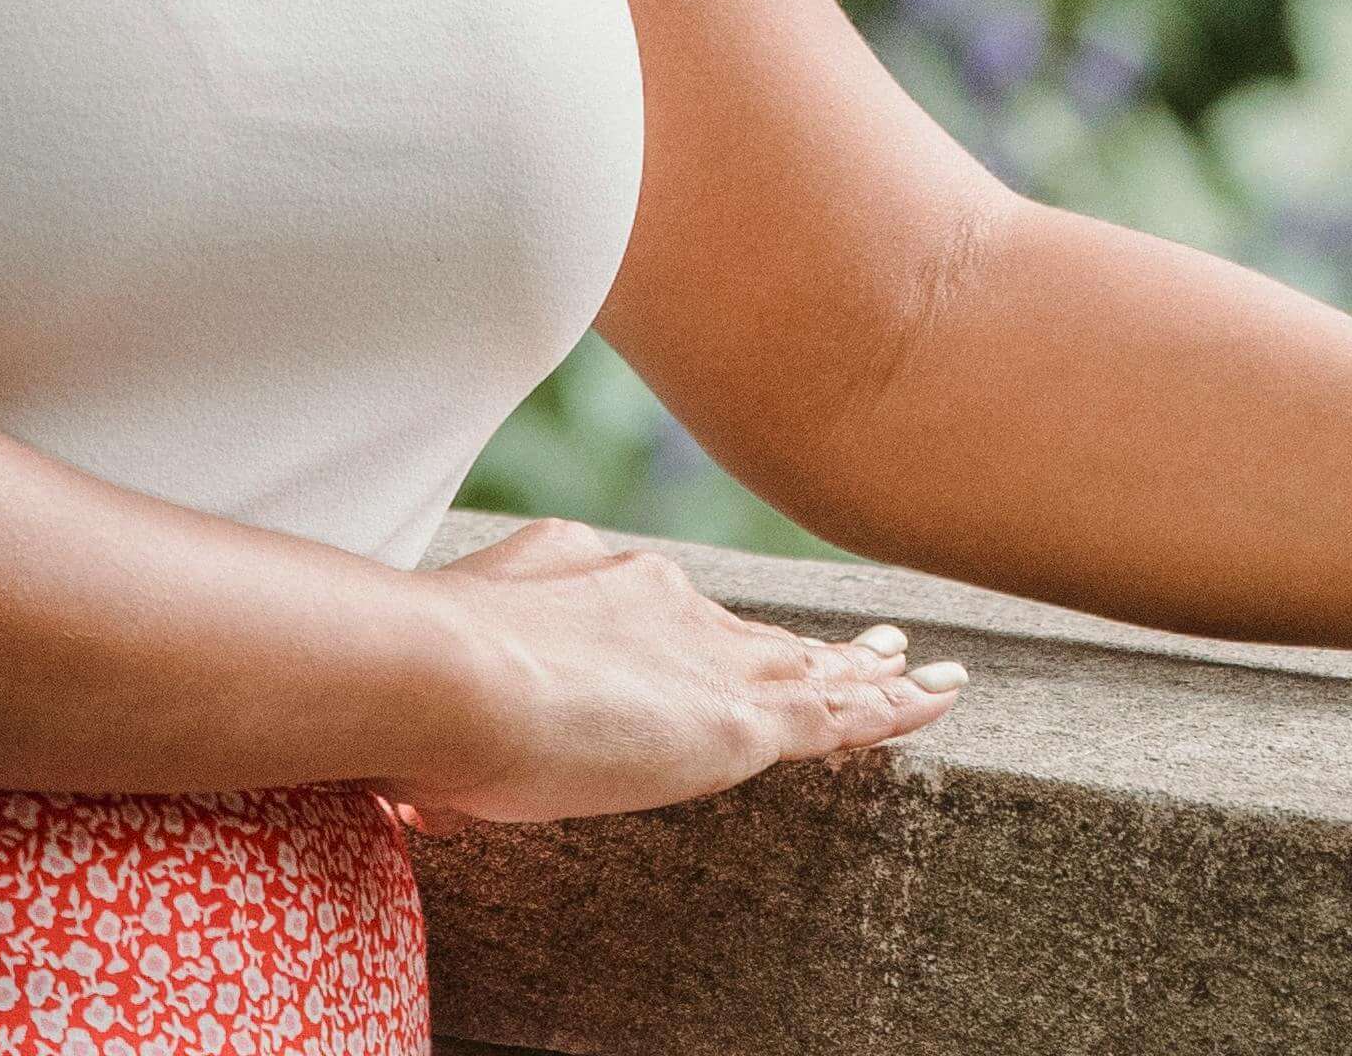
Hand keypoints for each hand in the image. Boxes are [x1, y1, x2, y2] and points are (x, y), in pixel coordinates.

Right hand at [378, 516, 970, 823]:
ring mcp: (709, 660)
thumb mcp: (448, 654)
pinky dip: (889, 707)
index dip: (716, 633)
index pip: (677, 616)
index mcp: (597, 582)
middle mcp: (668, 606)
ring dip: (869, 673)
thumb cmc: (418, 682)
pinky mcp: (740, 719)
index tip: (735, 638)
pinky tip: (932, 699)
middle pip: (759, 632)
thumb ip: (461, 689)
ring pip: (814, 665)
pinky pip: (839, 711)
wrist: (446, 671)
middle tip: (872, 643)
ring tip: (922, 671)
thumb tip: (431, 769)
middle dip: (812, 645)